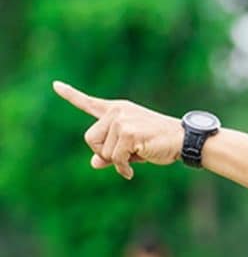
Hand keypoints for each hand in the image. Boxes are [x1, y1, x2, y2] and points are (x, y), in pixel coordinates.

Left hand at [52, 81, 183, 179]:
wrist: (183, 140)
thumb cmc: (159, 143)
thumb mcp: (131, 147)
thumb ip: (110, 152)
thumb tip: (94, 163)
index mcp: (117, 110)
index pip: (89, 103)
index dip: (71, 95)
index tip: (55, 85)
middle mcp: (117, 112)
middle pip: (90, 139)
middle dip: (103, 153)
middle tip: (122, 159)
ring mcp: (122, 121)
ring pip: (102, 151)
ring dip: (116, 162)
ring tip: (134, 160)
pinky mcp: (128, 132)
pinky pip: (115, 158)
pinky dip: (122, 168)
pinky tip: (131, 171)